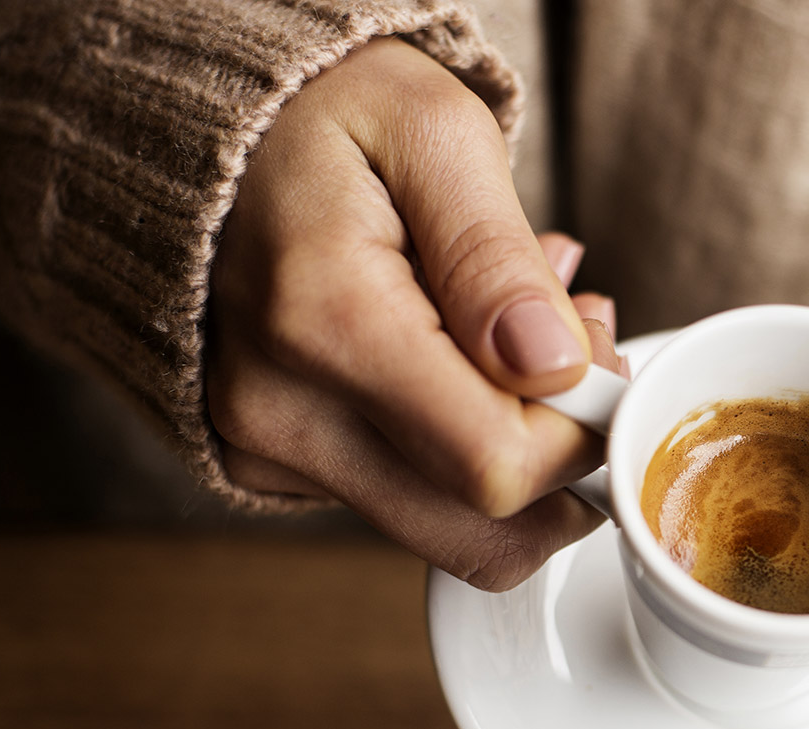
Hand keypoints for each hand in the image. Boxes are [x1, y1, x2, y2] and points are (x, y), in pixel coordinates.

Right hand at [207, 38, 619, 591]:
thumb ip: (497, 258)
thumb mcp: (434, 133)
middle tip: (575, 350)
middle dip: (564, 459)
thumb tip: (553, 366)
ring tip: (524, 337)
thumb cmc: (325, 114)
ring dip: (521, 452)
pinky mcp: (275, 465)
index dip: (583, 433)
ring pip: (453, 528)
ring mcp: (270, 450)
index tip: (598, 354)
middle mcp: (282, 412)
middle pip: (482, 533)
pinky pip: (410, 501)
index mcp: (325, 322)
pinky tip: (467, 356)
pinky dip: (464, 445)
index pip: (498, 466)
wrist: (210, 126)